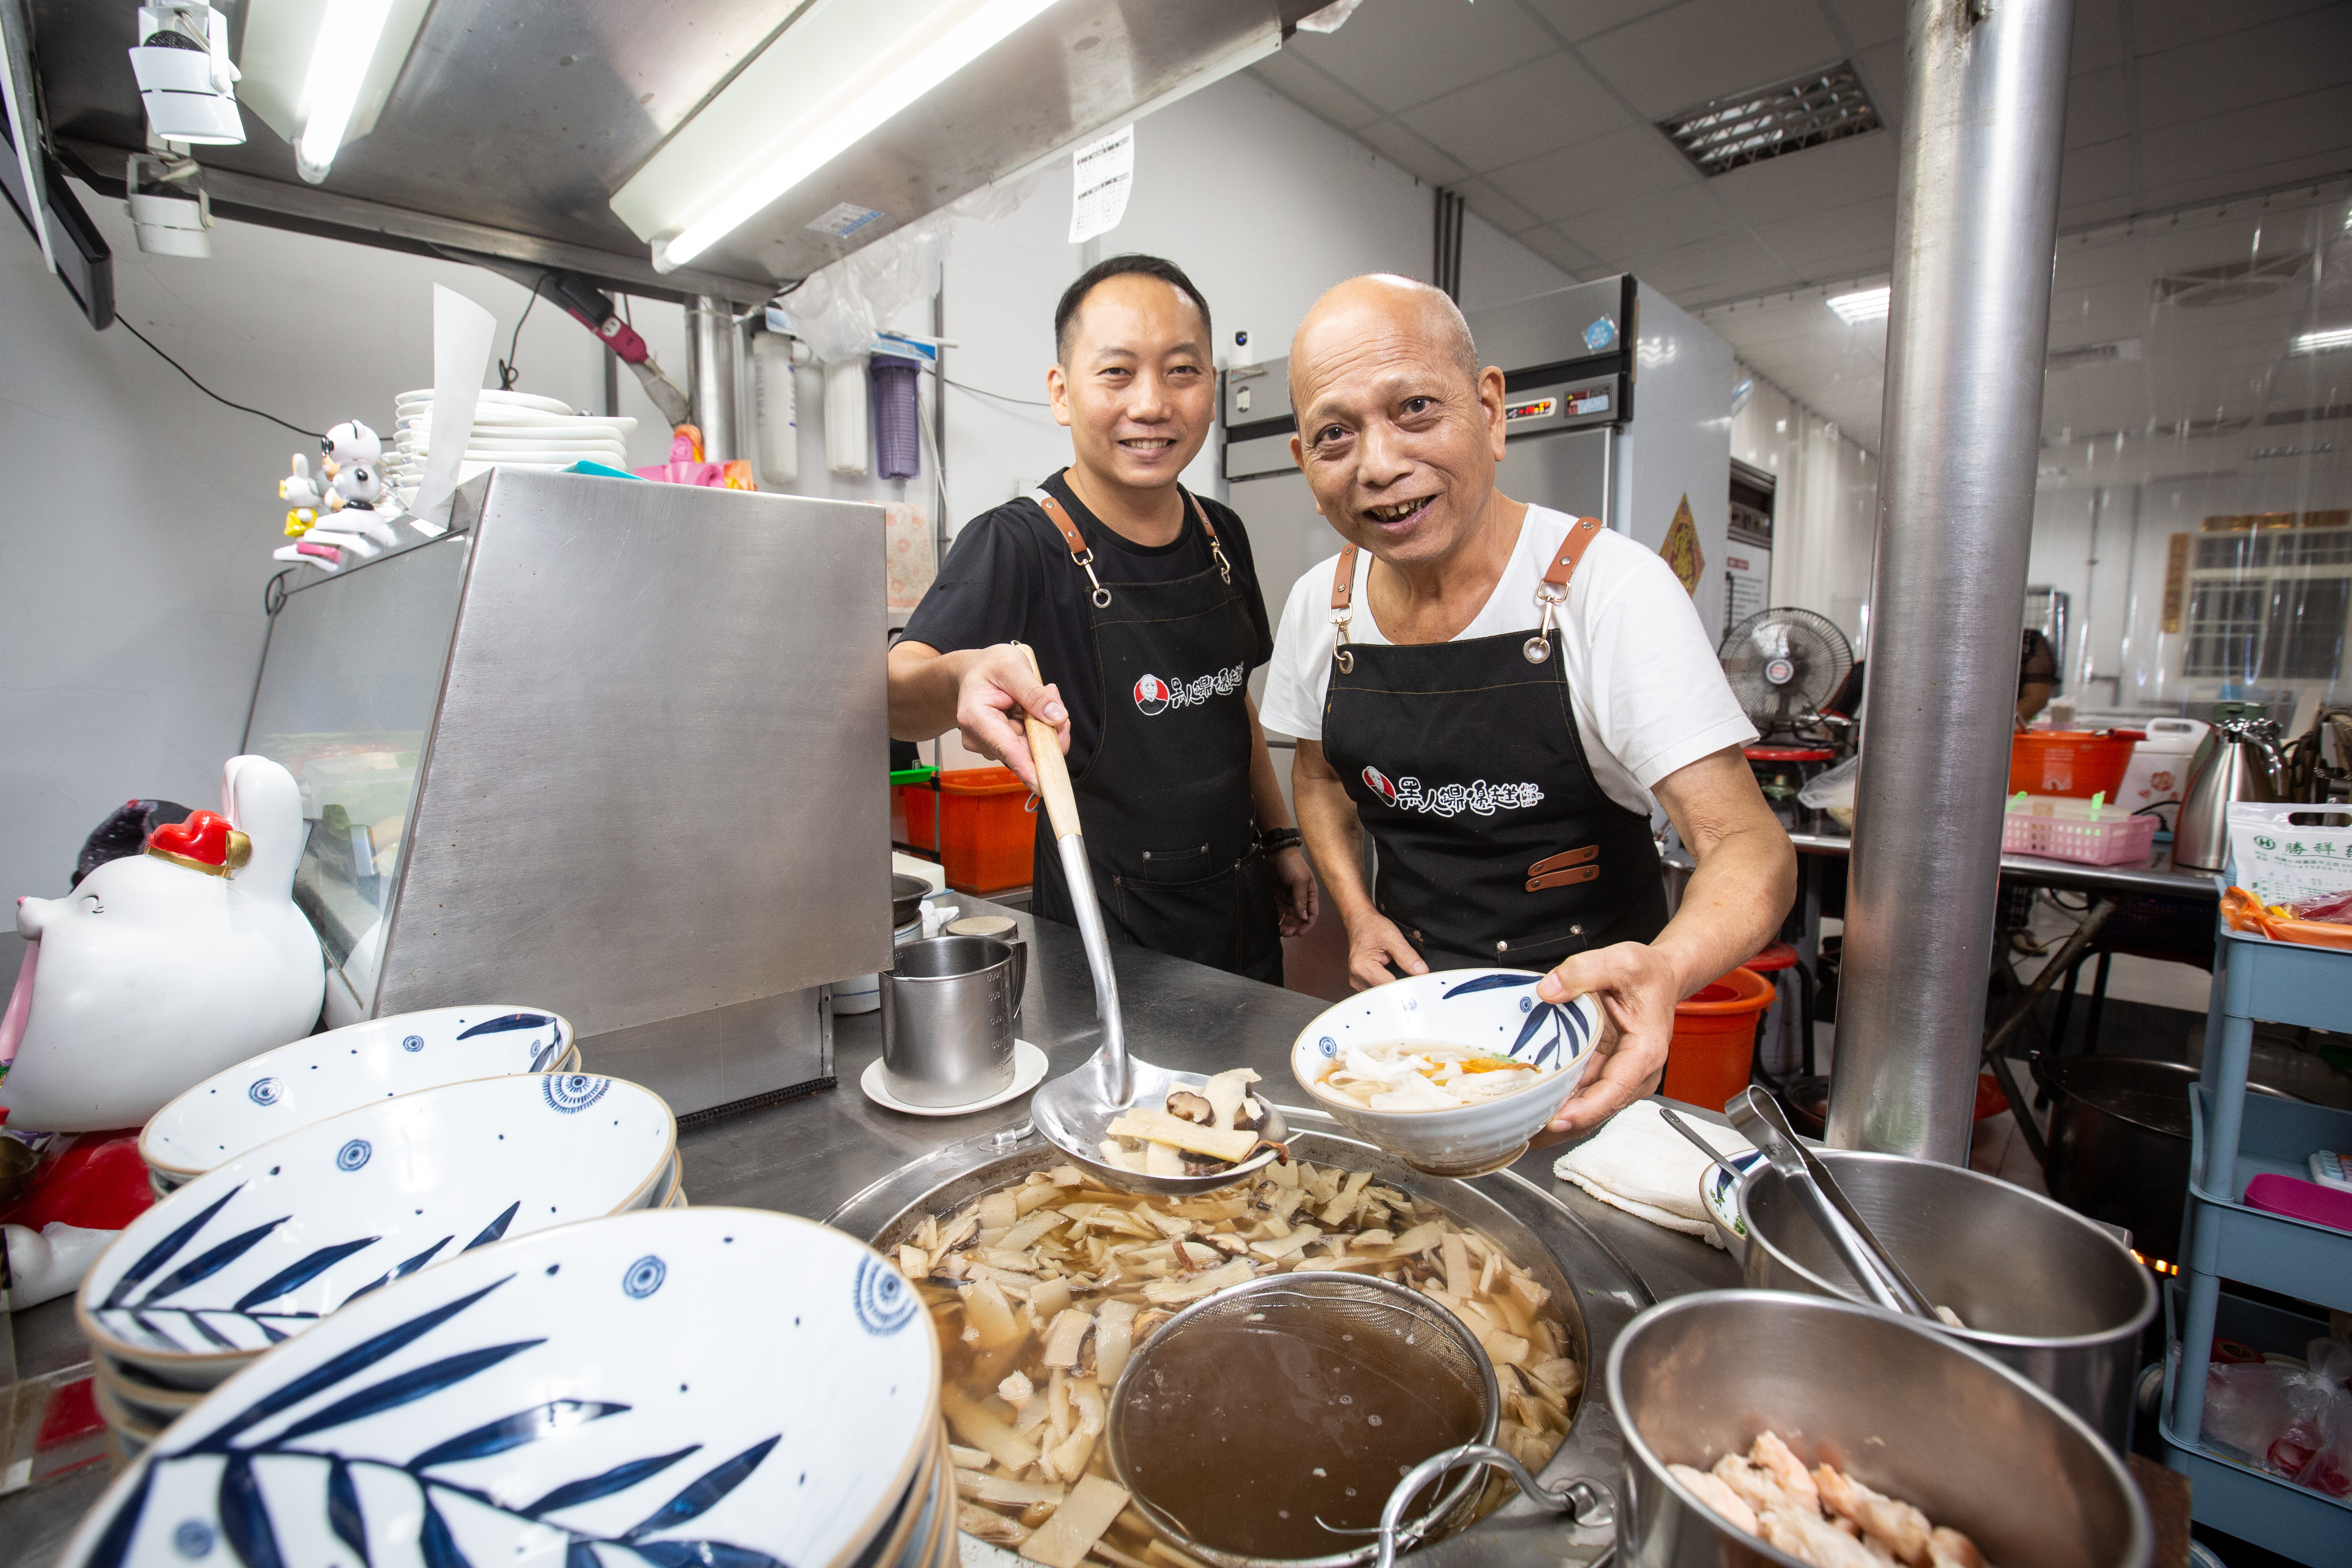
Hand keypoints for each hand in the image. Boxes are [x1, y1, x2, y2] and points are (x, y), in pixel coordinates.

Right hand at [954, 644, 1071, 790]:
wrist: (974, 672)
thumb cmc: (989, 667)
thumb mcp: (1011, 666)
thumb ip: (1033, 691)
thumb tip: (1056, 717)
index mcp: (975, 716)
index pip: (1006, 747)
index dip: (1027, 767)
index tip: (1042, 784)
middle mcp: (979, 738)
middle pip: (1026, 750)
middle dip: (1049, 729)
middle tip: (1051, 694)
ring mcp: (990, 746)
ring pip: (1032, 748)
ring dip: (1046, 725)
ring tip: (1040, 694)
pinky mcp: (1002, 748)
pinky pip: (1030, 745)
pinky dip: (1040, 728)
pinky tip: (1034, 707)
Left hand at [1270, 845, 1317, 936]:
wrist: (1276, 853)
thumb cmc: (1292, 864)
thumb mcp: (1300, 880)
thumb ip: (1301, 899)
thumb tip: (1304, 917)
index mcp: (1310, 894)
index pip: (1312, 914)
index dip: (1307, 925)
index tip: (1299, 933)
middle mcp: (1300, 898)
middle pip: (1299, 918)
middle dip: (1293, 927)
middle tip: (1286, 933)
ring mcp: (1289, 898)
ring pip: (1288, 916)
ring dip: (1285, 924)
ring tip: (1279, 931)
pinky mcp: (1278, 896)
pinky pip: (1278, 910)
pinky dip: (1277, 918)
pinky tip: (1273, 923)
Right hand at [1343, 908, 1426, 989]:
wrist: (1360, 922)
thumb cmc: (1372, 927)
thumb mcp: (1393, 937)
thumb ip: (1408, 956)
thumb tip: (1422, 972)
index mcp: (1362, 967)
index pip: (1389, 986)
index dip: (1406, 986)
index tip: (1419, 984)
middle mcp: (1357, 978)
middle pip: (1385, 994)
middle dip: (1401, 989)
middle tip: (1416, 983)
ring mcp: (1358, 983)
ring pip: (1382, 995)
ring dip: (1395, 990)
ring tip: (1405, 980)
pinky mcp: (1361, 984)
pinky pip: (1378, 992)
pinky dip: (1389, 988)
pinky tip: (1396, 981)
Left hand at [1527, 940, 1682, 1143]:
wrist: (1660, 978)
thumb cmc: (1647, 974)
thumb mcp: (1620, 960)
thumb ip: (1583, 971)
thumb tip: (1548, 990)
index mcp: (1645, 1052)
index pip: (1614, 1091)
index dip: (1585, 1110)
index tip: (1555, 1121)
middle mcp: (1636, 1074)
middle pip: (1596, 1109)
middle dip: (1560, 1122)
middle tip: (1519, 1126)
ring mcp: (1620, 1079)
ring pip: (1586, 1110)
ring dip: (1553, 1117)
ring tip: (1516, 1125)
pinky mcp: (1605, 1076)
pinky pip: (1580, 1097)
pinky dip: (1556, 1104)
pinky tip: (1527, 1109)